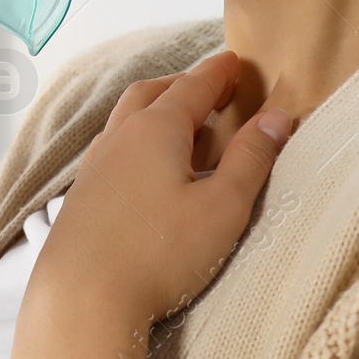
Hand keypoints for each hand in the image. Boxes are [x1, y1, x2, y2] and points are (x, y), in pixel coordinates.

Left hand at [14, 50, 290, 358]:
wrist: (81, 297)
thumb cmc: (158, 253)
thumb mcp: (222, 207)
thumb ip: (251, 159)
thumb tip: (277, 117)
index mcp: (155, 129)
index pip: (192, 87)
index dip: (218, 73)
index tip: (235, 60)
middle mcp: (118, 137)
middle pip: (152, 94)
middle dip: (184, 85)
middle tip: (213, 88)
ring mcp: (94, 165)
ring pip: (126, 120)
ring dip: (156, 110)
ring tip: (184, 124)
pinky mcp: (82, 195)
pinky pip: (112, 149)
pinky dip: (136, 140)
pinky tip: (146, 167)